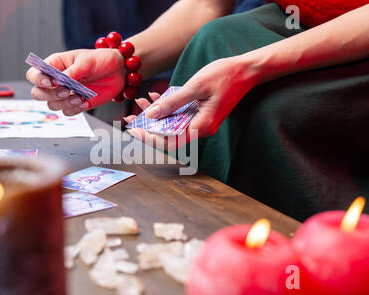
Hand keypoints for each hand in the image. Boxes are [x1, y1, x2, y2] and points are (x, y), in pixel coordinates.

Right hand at [26, 49, 126, 115]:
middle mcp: (56, 81)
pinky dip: (74, 109)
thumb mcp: (86, 62)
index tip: (51, 81)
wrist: (118, 71)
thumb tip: (57, 81)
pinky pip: (67, 112)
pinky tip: (85, 101)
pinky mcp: (75, 104)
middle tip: (67, 91)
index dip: (37, 80)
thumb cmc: (101, 60)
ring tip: (80, 96)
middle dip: (50, 95)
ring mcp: (65, 93)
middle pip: (37, 94)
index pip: (33, 74)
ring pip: (52, 105)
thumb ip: (71, 73)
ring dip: (64, 103)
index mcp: (54, 65)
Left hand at [126, 57, 257, 149]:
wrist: (247, 69)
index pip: (171, 142)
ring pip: (173, 123)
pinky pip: (181, 114)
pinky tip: (155, 96)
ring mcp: (201, 121)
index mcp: (201, 126)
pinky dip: (168, 106)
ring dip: (156, 114)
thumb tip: (151, 115)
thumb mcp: (195, 87)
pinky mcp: (201, 112)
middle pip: (170, 134)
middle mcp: (201, 128)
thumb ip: (172, 102)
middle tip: (130, 117)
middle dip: (148, 126)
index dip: (150, 139)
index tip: (134, 131)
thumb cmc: (225, 76)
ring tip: (140, 102)